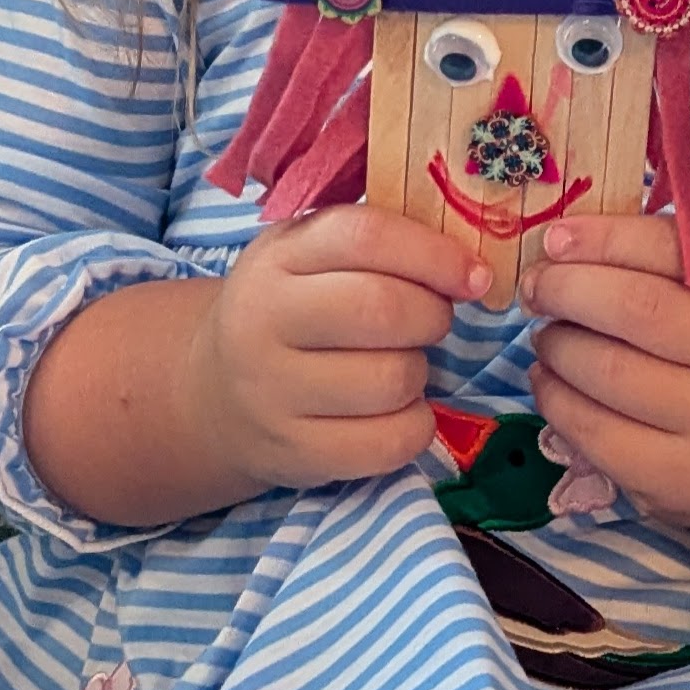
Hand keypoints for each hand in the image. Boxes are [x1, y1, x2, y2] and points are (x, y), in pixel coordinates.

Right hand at [193, 207, 490, 492]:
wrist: (215, 394)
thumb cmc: (290, 310)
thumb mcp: (310, 256)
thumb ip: (378, 243)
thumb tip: (471, 262)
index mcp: (278, 256)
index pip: (366, 237)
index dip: (434, 255)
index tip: (475, 276)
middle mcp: (264, 320)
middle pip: (383, 310)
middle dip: (432, 315)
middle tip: (432, 320)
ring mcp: (274, 392)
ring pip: (392, 379)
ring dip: (419, 372)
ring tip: (397, 364)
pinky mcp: (294, 452)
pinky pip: (390, 442)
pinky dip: (415, 425)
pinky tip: (397, 410)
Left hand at [520, 215, 689, 548]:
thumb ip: (664, 257)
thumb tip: (564, 240)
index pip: (673, 250)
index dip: (604, 239)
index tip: (554, 238)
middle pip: (636, 310)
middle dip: (567, 290)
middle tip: (537, 288)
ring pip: (609, 373)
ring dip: (556, 346)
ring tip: (546, 336)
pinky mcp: (679, 480)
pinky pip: (596, 433)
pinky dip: (555, 399)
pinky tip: (549, 381)